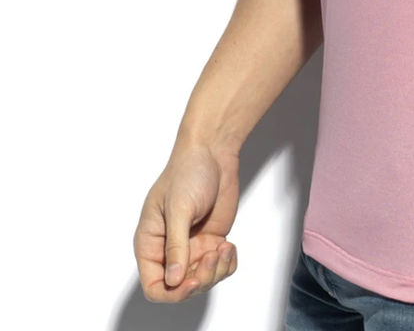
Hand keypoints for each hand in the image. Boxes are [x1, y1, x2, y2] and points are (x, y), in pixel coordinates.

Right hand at [133, 141, 240, 301]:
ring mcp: (192, 246)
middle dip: (201, 279)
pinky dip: (227, 263)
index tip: (193, 280)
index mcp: (151, 243)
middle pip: (182, 287)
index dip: (172, 292)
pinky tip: (229, 246)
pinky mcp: (211, 240)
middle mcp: (170, 250)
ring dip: (216, 271)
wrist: (213, 152)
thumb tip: (174, 280)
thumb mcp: (179, 209)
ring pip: (203, 279)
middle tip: (213, 256)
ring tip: (224, 248)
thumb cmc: (187, 173)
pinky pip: (220, 266)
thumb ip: (176, 245)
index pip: (154, 286)